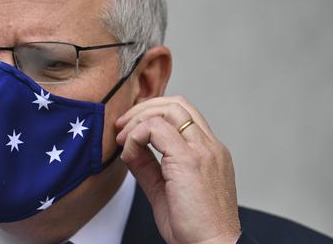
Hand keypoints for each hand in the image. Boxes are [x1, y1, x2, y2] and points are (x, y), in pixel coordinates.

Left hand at [115, 96, 240, 243]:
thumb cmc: (195, 228)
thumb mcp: (165, 190)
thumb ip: (149, 166)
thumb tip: (130, 149)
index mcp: (209, 152)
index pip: (183, 114)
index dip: (153, 114)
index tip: (130, 131)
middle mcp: (210, 146)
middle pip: (177, 103)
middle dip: (144, 108)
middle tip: (122, 126)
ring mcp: (202, 150)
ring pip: (169, 108)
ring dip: (140, 118)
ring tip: (123, 137)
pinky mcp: (189, 160)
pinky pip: (156, 129)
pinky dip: (137, 136)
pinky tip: (130, 153)